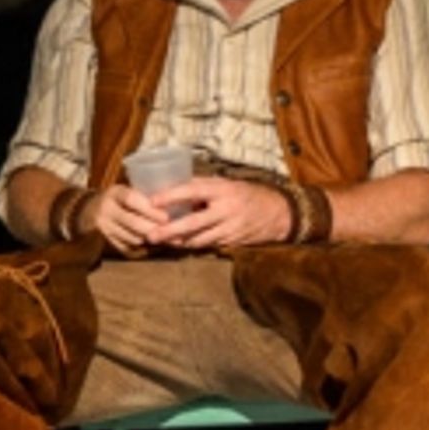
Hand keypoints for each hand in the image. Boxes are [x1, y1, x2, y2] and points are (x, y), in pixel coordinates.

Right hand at [86, 182, 181, 256]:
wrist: (88, 210)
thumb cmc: (117, 198)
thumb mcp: (125, 190)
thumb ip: (142, 196)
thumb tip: (172, 202)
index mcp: (114, 193)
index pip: (131, 199)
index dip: (150, 209)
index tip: (167, 216)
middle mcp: (106, 210)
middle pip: (132, 222)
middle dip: (153, 228)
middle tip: (172, 231)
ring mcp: (104, 227)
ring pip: (131, 237)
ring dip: (150, 239)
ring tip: (167, 239)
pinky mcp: (106, 240)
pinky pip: (127, 246)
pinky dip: (142, 247)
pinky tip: (154, 244)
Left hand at [154, 175, 294, 251]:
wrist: (278, 213)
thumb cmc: (247, 194)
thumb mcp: (227, 183)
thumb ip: (203, 186)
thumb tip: (174, 186)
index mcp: (223, 190)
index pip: (192, 191)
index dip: (171, 197)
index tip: (152, 201)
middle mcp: (226, 210)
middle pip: (192, 223)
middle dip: (169, 231)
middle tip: (150, 235)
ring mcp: (230, 229)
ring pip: (198, 239)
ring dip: (178, 242)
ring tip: (161, 241)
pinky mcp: (232, 243)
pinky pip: (207, 245)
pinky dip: (193, 245)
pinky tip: (180, 244)